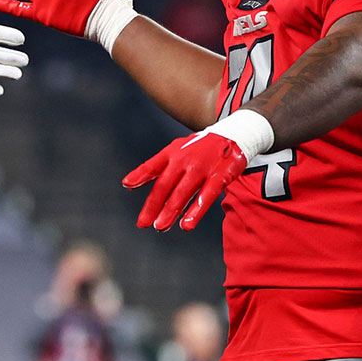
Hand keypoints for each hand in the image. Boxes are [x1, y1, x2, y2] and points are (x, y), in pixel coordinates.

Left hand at [122, 131, 249, 230]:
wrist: (234, 134)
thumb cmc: (199, 148)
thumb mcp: (176, 151)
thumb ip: (153, 167)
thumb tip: (127, 183)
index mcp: (173, 153)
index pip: (152, 166)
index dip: (139, 176)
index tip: (127, 185)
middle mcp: (185, 160)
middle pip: (165, 185)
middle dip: (153, 206)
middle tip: (143, 223)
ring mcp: (202, 169)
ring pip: (183, 193)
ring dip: (170, 211)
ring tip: (160, 226)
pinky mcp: (219, 177)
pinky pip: (207, 196)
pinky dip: (196, 211)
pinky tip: (187, 224)